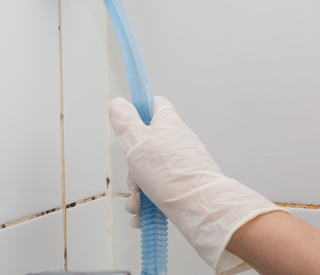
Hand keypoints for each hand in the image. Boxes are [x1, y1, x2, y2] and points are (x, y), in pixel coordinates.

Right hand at [109, 96, 286, 273]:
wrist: (201, 208)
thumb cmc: (172, 173)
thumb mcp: (137, 141)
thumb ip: (124, 121)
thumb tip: (117, 104)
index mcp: (167, 124)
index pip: (155, 105)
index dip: (140, 109)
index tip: (127, 119)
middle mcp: (175, 143)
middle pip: (144, 147)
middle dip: (132, 167)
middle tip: (134, 177)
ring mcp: (180, 166)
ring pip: (148, 174)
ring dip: (137, 191)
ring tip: (139, 203)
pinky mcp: (182, 188)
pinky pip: (158, 194)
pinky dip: (147, 205)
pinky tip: (144, 215)